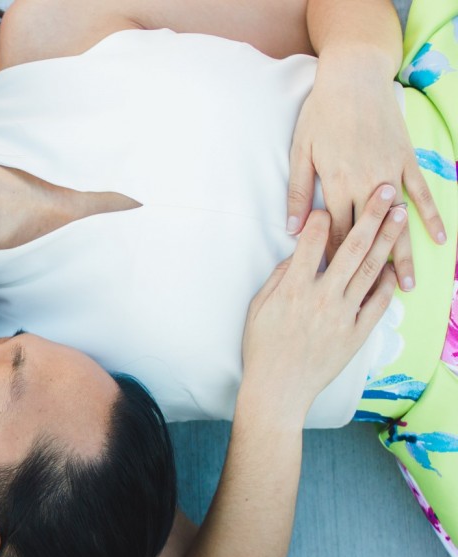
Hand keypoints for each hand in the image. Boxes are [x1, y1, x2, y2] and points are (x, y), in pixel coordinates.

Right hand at [244, 184, 402, 420]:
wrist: (278, 389)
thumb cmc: (262, 349)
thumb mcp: (258, 308)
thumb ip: (278, 278)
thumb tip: (297, 257)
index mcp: (293, 288)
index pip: (312, 241)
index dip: (320, 219)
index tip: (327, 205)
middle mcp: (321, 297)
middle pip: (351, 248)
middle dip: (371, 215)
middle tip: (385, 192)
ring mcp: (342, 315)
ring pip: (369, 270)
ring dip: (387, 240)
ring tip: (399, 216)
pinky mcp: (356, 333)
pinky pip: (377, 303)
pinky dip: (386, 282)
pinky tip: (392, 266)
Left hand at [286, 55, 445, 291]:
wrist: (354, 78)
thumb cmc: (321, 114)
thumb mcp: (300, 152)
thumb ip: (297, 192)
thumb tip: (291, 229)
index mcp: (336, 185)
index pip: (335, 233)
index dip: (335, 262)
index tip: (333, 288)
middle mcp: (366, 184)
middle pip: (368, 235)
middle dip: (370, 270)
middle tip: (374, 302)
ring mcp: (390, 173)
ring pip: (397, 221)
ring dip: (403, 253)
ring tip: (409, 284)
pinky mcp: (406, 160)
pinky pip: (421, 193)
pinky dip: (431, 216)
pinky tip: (440, 239)